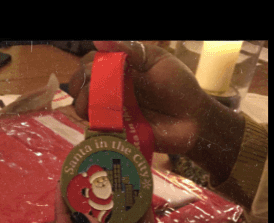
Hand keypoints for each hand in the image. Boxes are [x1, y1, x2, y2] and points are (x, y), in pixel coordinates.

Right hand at [68, 41, 244, 181]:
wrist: (193, 119)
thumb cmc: (177, 86)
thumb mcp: (156, 60)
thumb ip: (130, 50)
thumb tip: (98, 39)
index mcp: (117, 70)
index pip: (89, 63)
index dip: (86, 66)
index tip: (93, 69)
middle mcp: (109, 90)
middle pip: (80, 85)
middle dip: (82, 85)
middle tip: (95, 88)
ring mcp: (109, 112)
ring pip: (82, 107)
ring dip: (84, 104)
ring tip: (100, 105)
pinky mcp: (113, 132)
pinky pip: (94, 129)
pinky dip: (94, 124)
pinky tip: (105, 121)